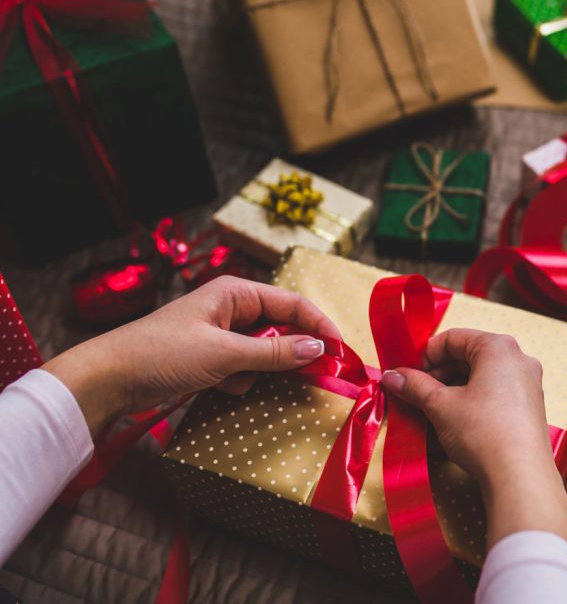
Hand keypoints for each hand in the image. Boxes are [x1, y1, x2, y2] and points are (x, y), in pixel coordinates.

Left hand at [44, 276, 340, 435]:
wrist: (108, 380)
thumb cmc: (162, 354)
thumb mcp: (224, 354)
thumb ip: (274, 352)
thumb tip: (319, 348)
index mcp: (235, 294)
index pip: (292, 303)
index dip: (319, 324)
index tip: (340, 349)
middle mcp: (231, 310)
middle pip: (281, 328)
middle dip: (294, 350)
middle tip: (319, 372)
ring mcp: (220, 336)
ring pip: (263, 352)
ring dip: (262, 370)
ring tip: (249, 381)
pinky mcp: (210, 360)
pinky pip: (243, 369)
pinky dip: (240, 381)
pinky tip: (222, 389)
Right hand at [380, 329, 566, 546]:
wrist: (519, 476)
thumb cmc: (482, 431)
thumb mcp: (441, 405)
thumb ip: (414, 386)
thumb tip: (391, 376)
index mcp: (498, 348)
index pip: (453, 338)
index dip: (425, 355)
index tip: (408, 374)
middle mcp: (518, 359)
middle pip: (468, 356)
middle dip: (438, 374)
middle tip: (414, 393)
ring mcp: (527, 384)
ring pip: (481, 377)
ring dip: (452, 390)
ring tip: (430, 410)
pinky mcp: (529, 408)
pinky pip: (494, 394)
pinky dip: (471, 401)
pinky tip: (454, 421)